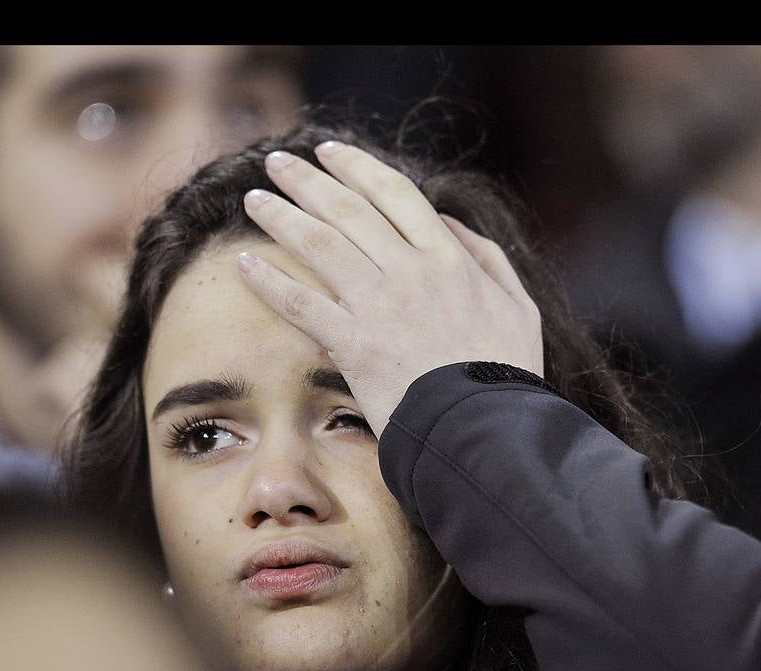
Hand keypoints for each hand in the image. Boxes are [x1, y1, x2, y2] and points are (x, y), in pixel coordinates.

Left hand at [236, 141, 542, 438]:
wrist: (487, 428)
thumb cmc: (506, 374)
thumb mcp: (516, 305)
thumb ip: (485, 257)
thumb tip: (448, 222)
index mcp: (449, 257)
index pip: (394, 194)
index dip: (356, 167)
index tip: (328, 152)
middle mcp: (410, 271)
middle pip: (347, 210)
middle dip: (307, 181)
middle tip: (276, 162)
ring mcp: (379, 306)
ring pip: (320, 246)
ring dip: (282, 218)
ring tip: (253, 201)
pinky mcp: (354, 345)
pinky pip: (301, 304)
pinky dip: (269, 282)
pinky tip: (244, 264)